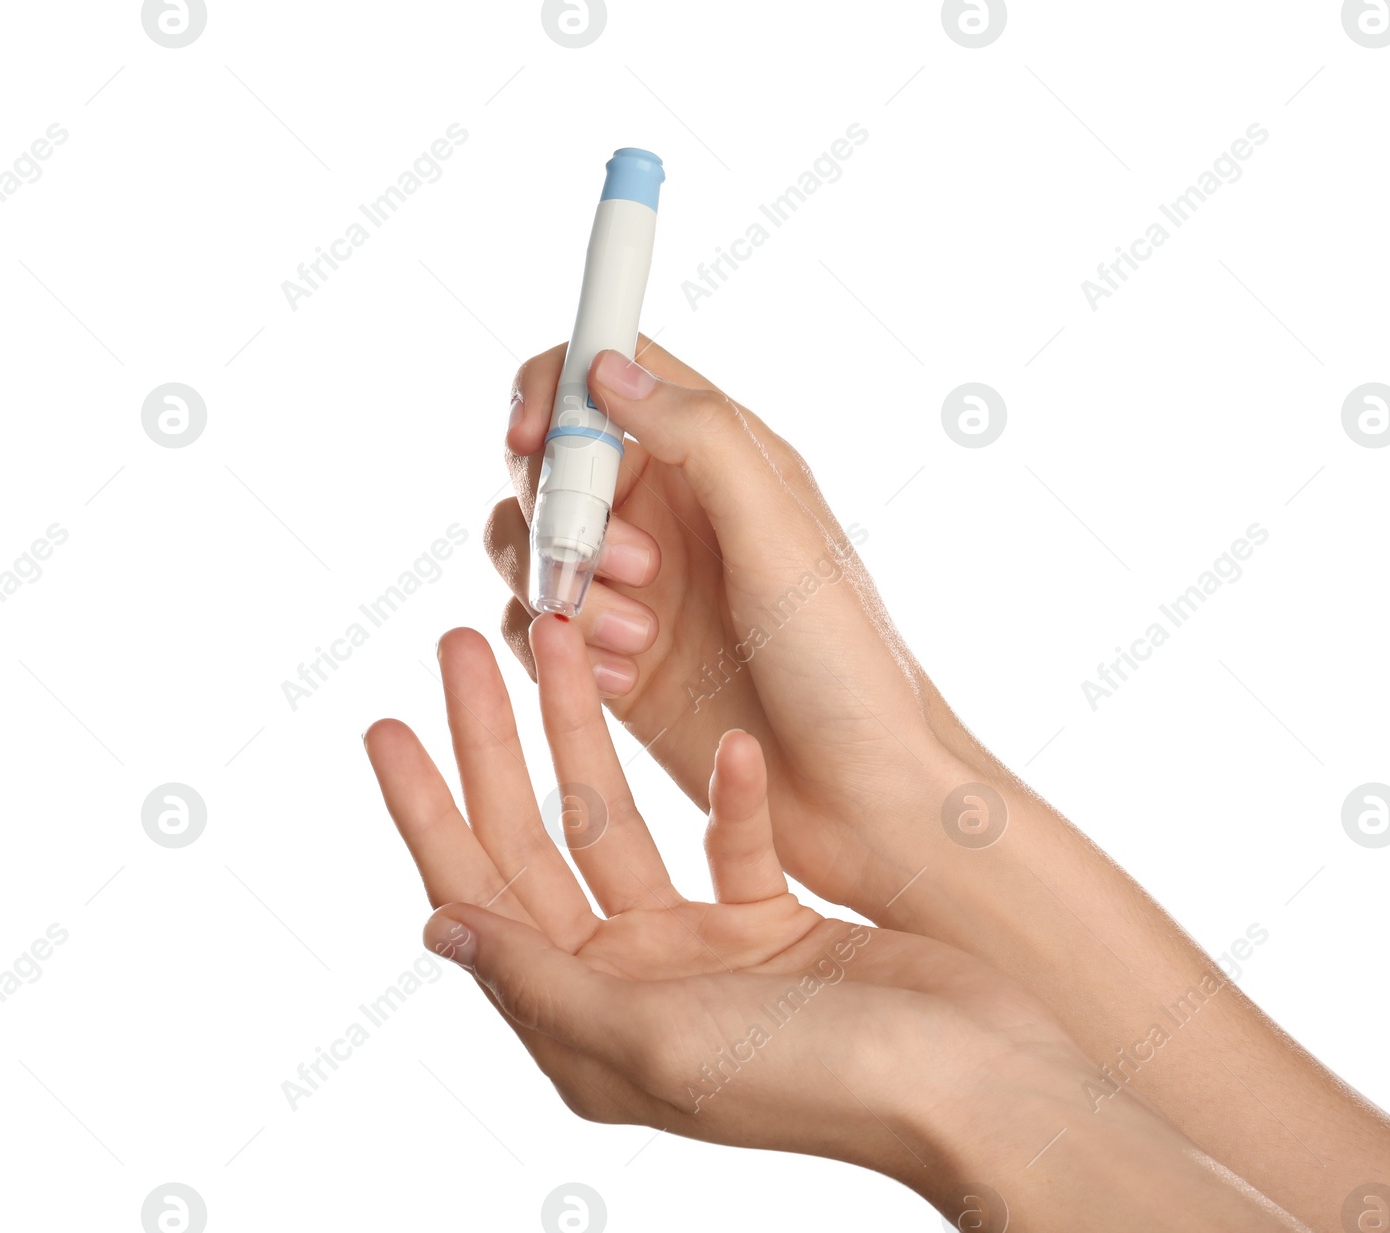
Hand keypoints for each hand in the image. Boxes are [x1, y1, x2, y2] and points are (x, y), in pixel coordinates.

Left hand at [362, 619, 1293, 1230]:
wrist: (979, 1086)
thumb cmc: (823, 1081)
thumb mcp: (657, 1035)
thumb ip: (543, 978)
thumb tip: (439, 923)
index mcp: (589, 1029)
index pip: (480, 895)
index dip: (426, 809)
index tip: (389, 721)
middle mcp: (635, 991)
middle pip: (540, 841)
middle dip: (499, 741)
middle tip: (465, 643)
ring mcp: (707, 955)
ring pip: (623, 822)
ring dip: (592, 735)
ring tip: (563, 640)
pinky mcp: (778, 925)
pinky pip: (730, 839)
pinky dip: (724, 790)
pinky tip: (728, 742)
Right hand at [488, 341, 991, 916]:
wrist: (861, 798)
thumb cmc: (848, 662)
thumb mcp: (782, 534)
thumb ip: (701, 437)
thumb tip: (605, 368)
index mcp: (718, 459)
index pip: (607, 375)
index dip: (551, 390)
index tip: (533, 438)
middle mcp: (668, 513)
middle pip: (548, 464)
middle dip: (559, 511)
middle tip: (629, 568)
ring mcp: (633, 588)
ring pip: (528, 547)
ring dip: (564, 586)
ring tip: (640, 637)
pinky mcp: (607, 660)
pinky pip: (534, 630)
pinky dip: (561, 650)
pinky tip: (628, 679)